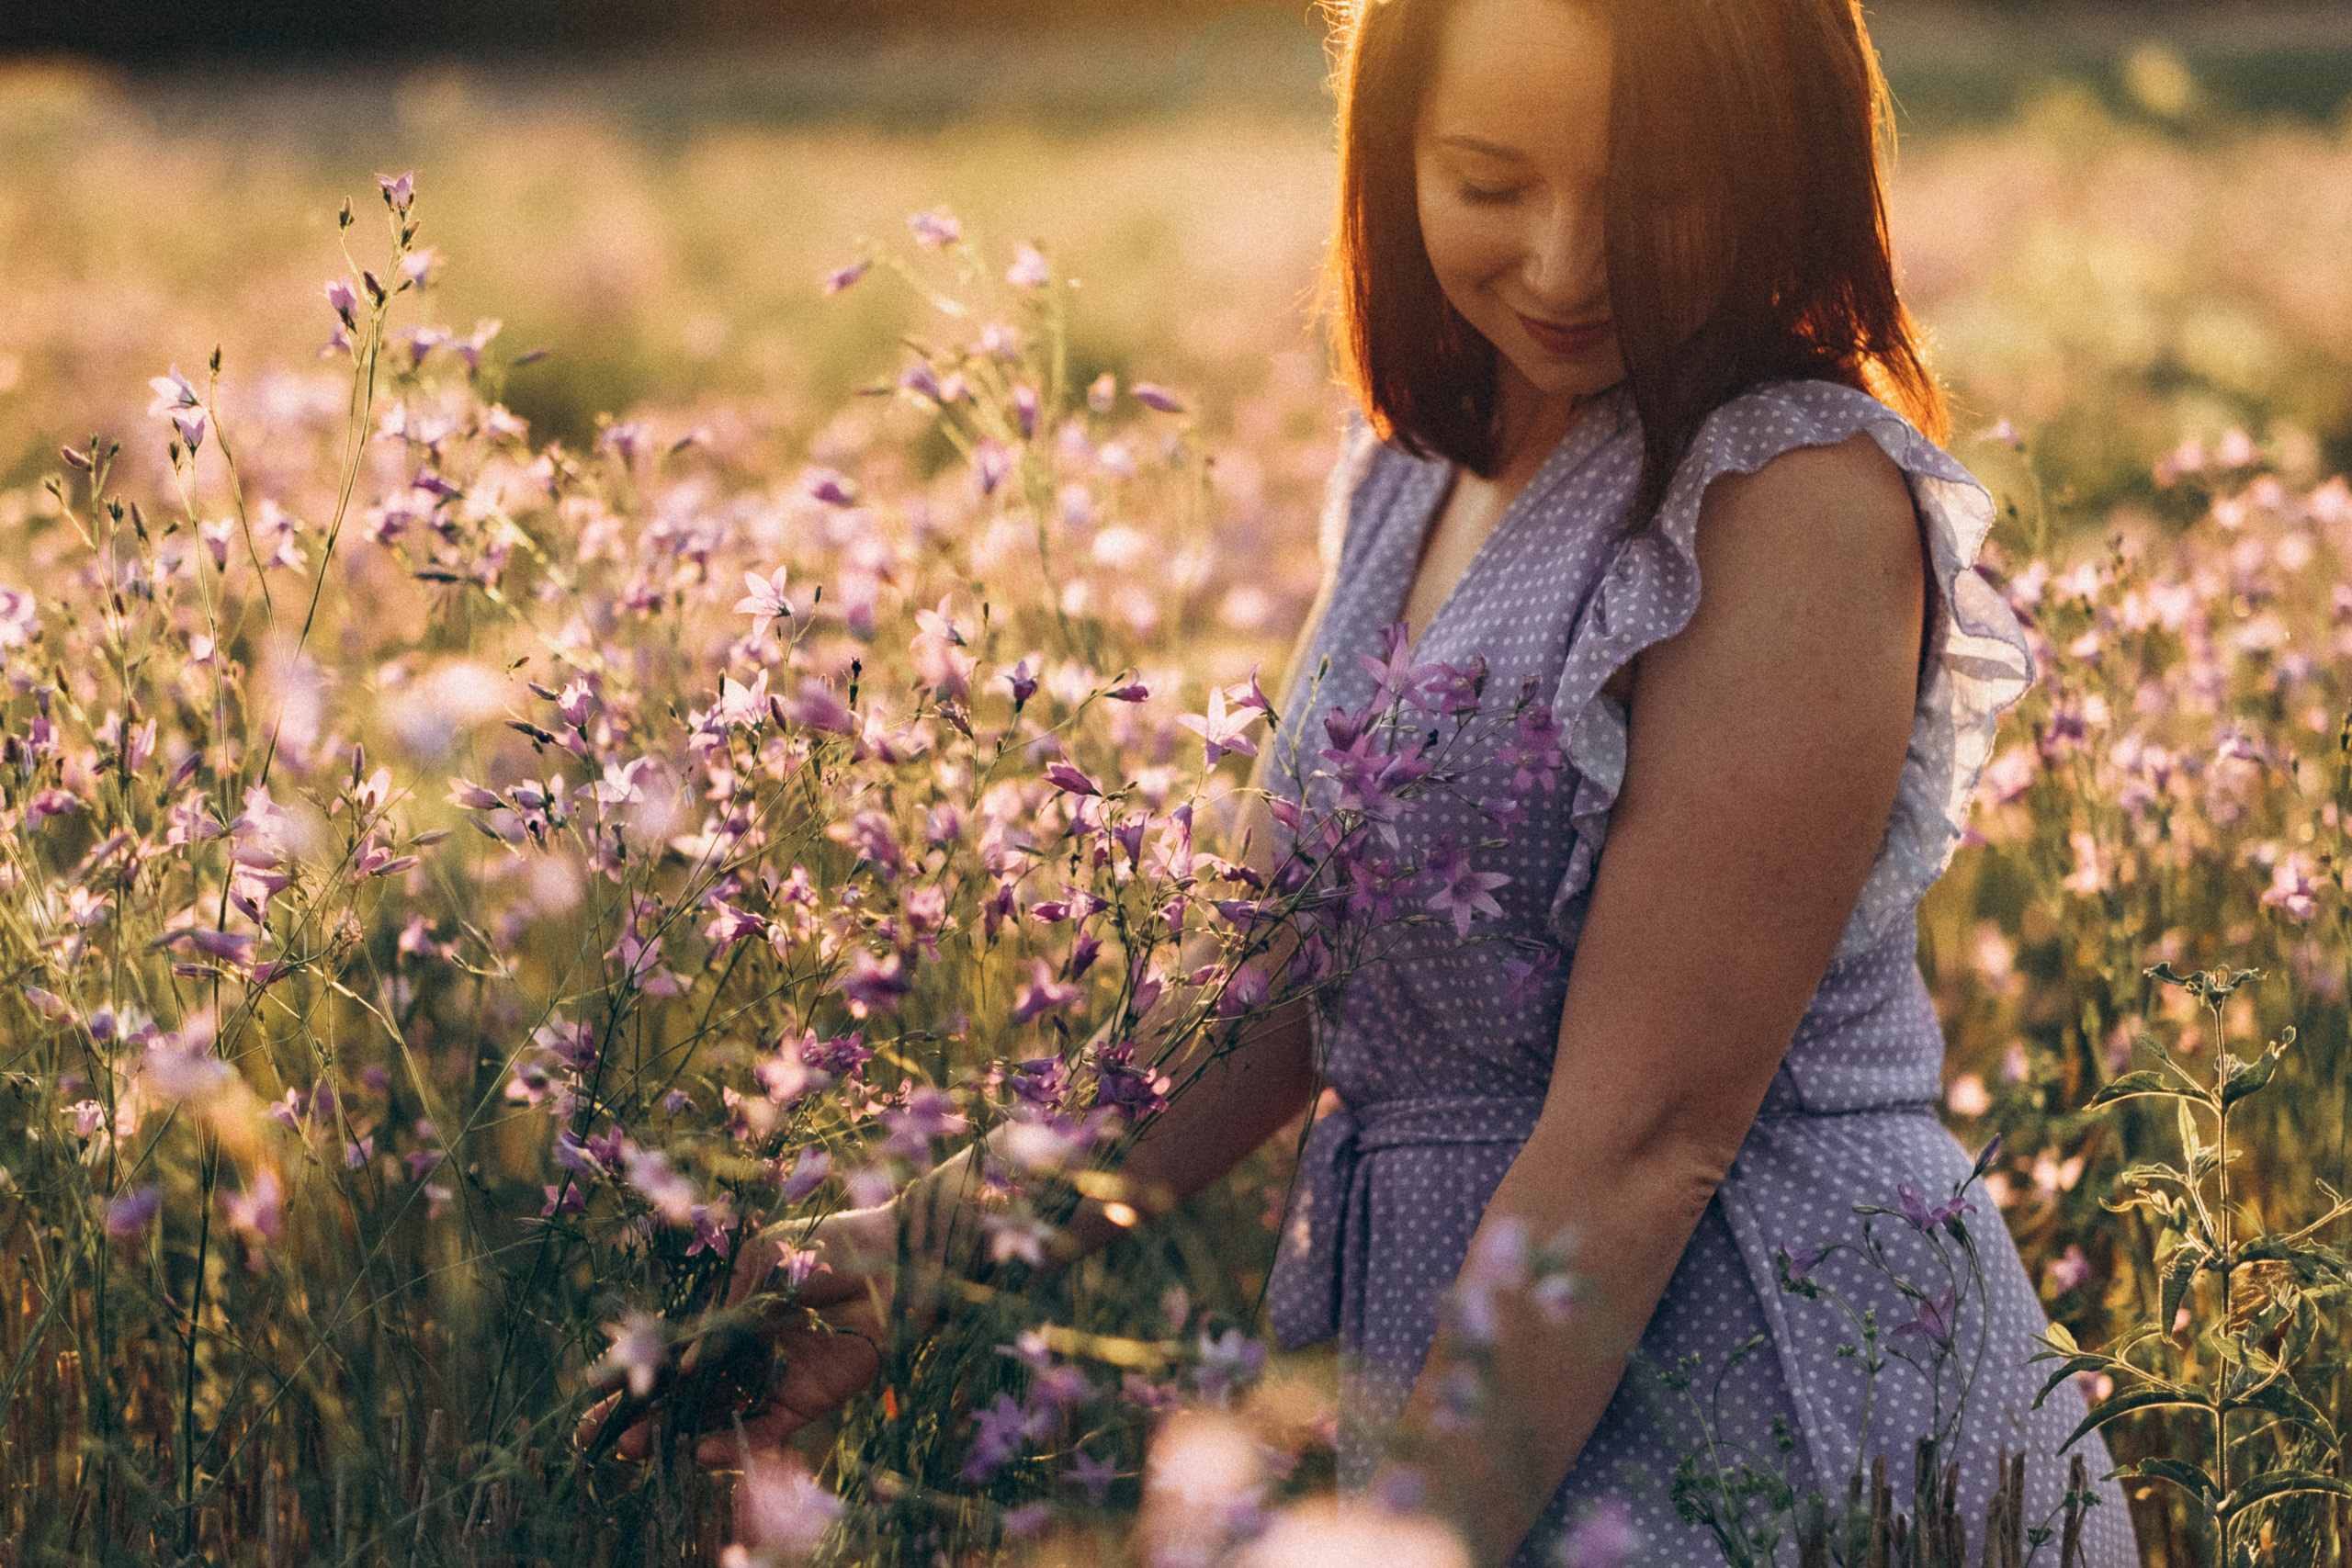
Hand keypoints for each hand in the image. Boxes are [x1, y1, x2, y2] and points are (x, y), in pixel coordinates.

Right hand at [573, 1206, 901, 1467]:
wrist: (896, 1261)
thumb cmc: (828, 1244)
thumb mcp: (762, 1259)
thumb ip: (724, 1310)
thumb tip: (684, 1367)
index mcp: (726, 1313)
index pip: (669, 1349)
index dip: (633, 1372)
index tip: (592, 1392)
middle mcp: (743, 1351)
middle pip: (681, 1392)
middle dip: (639, 1414)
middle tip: (597, 1438)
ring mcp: (772, 1377)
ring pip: (712, 1416)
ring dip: (673, 1434)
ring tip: (633, 1449)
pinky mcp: (806, 1400)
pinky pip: (762, 1429)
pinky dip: (732, 1441)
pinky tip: (698, 1450)